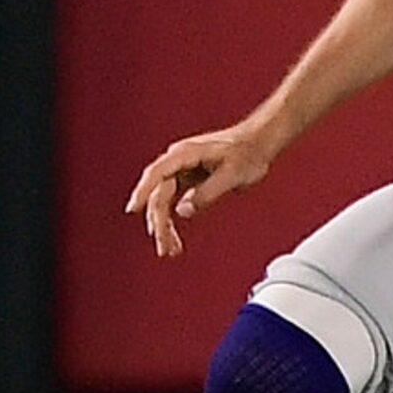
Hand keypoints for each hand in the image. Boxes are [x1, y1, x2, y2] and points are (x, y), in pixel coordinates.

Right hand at [125, 124, 276, 258]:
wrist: (259, 143)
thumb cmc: (248, 153)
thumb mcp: (232, 175)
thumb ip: (208, 193)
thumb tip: (183, 210)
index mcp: (186, 153)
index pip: (157, 173)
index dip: (143, 191)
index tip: (133, 209)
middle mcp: (179, 160)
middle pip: (159, 193)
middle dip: (159, 222)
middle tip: (164, 248)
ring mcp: (182, 170)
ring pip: (164, 200)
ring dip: (164, 225)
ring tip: (169, 250)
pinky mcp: (188, 179)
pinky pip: (173, 201)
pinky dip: (173, 219)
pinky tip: (173, 237)